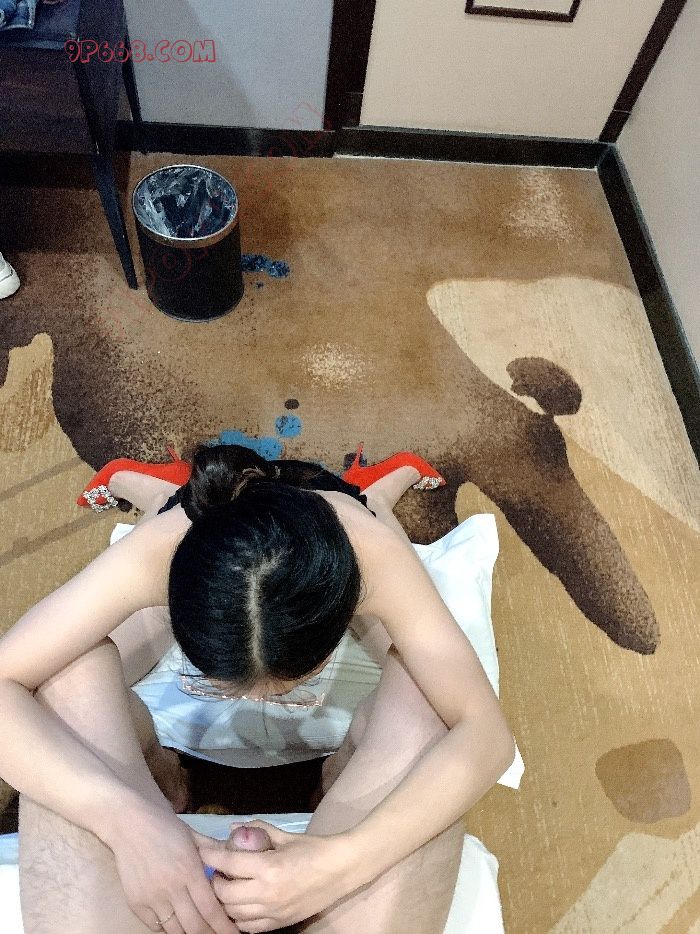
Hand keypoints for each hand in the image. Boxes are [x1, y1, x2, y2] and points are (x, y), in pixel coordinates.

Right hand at [106, 802, 239, 933]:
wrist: (128, 821)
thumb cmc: (165, 825)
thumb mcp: (193, 835)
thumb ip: (214, 852)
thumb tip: (233, 864)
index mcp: (189, 869)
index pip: (211, 909)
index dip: (224, 927)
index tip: (234, 933)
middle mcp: (171, 888)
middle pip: (194, 926)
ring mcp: (151, 898)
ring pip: (175, 930)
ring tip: (200, 931)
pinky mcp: (136, 903)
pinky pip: (155, 926)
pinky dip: (168, 928)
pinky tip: (177, 924)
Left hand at [197, 821, 352, 932]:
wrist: (340, 870)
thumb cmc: (313, 848)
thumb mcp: (284, 836)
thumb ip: (257, 832)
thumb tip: (232, 829)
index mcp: (268, 867)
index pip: (228, 863)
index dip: (211, 856)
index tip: (201, 851)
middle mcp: (267, 893)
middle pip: (224, 893)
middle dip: (215, 881)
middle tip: (217, 871)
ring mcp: (272, 912)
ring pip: (232, 913)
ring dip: (224, 901)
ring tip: (227, 887)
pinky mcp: (278, 924)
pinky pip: (247, 927)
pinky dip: (238, 917)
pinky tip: (240, 905)